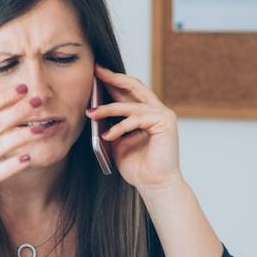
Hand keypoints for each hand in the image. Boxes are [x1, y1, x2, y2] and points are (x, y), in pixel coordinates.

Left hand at [88, 65, 181, 193]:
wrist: (155, 186)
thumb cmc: (138, 167)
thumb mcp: (117, 142)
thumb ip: (111, 126)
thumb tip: (94, 111)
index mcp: (146, 114)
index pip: (129, 91)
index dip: (112, 81)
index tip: (95, 72)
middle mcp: (157, 111)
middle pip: (134, 86)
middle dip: (113, 78)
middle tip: (95, 71)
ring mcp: (163, 115)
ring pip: (131, 104)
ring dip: (108, 108)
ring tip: (91, 112)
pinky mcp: (165, 122)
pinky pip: (137, 118)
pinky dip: (120, 126)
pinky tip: (107, 135)